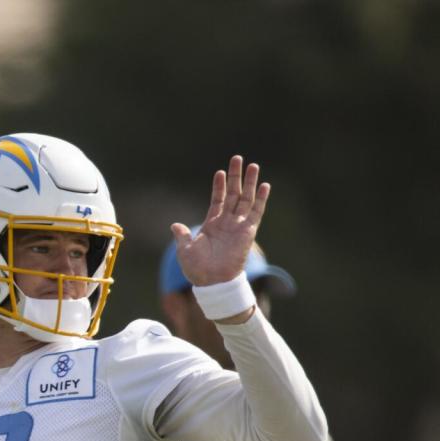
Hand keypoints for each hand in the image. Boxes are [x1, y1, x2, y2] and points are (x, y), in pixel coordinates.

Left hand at [171, 155, 269, 286]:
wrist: (212, 282)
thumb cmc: (198, 269)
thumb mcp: (185, 250)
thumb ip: (182, 236)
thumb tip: (174, 225)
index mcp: (212, 224)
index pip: (218, 199)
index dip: (219, 186)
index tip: (220, 172)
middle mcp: (227, 222)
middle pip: (234, 194)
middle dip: (236, 177)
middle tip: (237, 158)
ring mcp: (238, 225)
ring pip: (246, 199)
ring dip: (250, 183)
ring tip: (253, 166)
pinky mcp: (248, 231)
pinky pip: (256, 212)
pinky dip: (261, 199)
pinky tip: (265, 186)